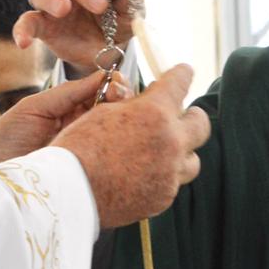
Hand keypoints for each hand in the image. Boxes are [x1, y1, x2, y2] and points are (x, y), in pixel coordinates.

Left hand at [0, 73, 126, 166]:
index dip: (113, 84)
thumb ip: (69, 92)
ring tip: (119, 110)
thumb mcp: (34, 107)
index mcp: (70, 111)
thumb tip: (104, 75)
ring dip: (124, 117)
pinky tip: (118, 133)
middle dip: (123, 97)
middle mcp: (83, 129)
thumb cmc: (5, 139)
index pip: (101, 93)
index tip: (115, 81)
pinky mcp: (91, 173)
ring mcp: (88, 151)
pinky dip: (120, 143)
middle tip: (118, 94)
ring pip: (118, 131)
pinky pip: (111, 157)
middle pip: (115, 110)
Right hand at [13, 0, 141, 75]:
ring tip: (64, 9)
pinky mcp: (41, 24)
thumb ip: (128, 0)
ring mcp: (51, 0)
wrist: (109, 49)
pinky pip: (25, 22)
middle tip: (100, 5)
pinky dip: (21, 30)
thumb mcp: (132, 11)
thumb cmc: (119, 19)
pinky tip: (23, 42)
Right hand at [53, 64, 208, 227]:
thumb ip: (133, 105)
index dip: (182, 74)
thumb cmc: (77, 147)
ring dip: (181, 151)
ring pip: (191, 160)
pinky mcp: (163, 197)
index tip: (184, 71)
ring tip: (163, 150)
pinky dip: (162, 176)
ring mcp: (170, 173)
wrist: (67, 193)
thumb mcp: (103, 112)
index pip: (180, 82)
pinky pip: (172, 182)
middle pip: (200, 124)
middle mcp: (171, 142)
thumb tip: (149, 101)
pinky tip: (142, 174)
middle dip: (192, 117)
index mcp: (155, 112)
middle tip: (184, 115)